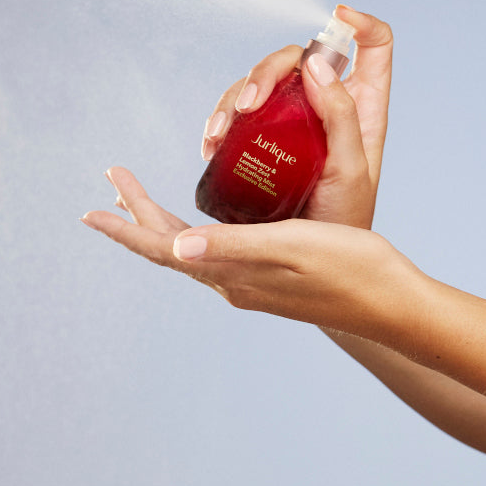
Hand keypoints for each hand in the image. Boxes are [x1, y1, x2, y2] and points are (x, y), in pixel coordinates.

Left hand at [83, 167, 414, 334]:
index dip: (126, 226)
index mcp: (232, 274)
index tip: (90, 209)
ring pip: (190, 247)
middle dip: (137, 212)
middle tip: (112, 180)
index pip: (163, 248)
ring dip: (161, 220)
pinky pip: (215, 249)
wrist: (396, 305)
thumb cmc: (352, 270)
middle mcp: (233, 282)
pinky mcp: (269, 278)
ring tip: (139, 197)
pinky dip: (194, 227)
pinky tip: (200, 220)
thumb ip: (233, 247)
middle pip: (170, 244)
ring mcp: (250, 283)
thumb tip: (177, 246)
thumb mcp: (292, 249)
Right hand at [200, 6, 392, 228]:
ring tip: (219, 134)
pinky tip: (211, 145)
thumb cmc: (344, 222)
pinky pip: (235, 116)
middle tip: (247, 104)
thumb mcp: (352, 170)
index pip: (372, 47)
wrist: (311, 267)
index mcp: (360, 108)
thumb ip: (341, 116)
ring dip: (232, 99)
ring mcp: (287, 124)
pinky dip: (219, 122)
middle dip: (265, 70)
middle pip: (296, 59)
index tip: (338, 17)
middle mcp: (322, 108)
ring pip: (258, 85)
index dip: (360, 23)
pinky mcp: (258, 143)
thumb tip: (316, 65)